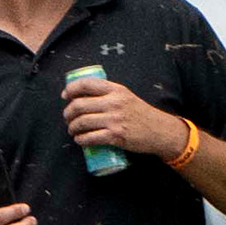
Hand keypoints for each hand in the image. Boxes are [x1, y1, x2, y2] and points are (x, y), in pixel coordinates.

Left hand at [59, 73, 180, 160]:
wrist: (160, 131)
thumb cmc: (140, 114)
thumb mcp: (126, 96)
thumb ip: (108, 94)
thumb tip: (82, 96)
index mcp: (116, 90)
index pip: (86, 84)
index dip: (71, 89)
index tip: (65, 95)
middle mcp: (114, 102)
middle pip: (79, 105)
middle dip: (68, 113)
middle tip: (67, 118)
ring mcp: (115, 120)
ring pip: (82, 122)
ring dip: (72, 127)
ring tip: (72, 130)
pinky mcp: (116, 136)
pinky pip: (90, 138)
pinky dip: (80, 140)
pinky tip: (79, 140)